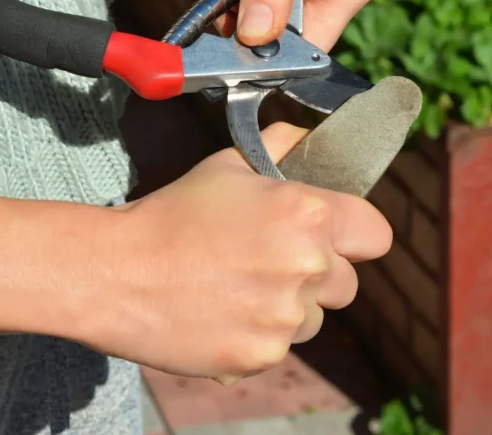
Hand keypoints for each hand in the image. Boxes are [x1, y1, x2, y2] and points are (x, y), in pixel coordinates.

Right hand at [77, 123, 391, 380]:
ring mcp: (286, 317)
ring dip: (289, 308)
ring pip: (315, 319)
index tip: (338, 237)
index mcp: (307, 214)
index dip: (356, 234)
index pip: (375, 234)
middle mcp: (308, 266)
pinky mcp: (263, 355)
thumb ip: (281, 148)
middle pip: (348, 283)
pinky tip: (222, 313)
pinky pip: (281, 347)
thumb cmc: (171, 215)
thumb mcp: (228, 166)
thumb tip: (309, 136)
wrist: (115, 272)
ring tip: (238, 288)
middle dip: (319, 275)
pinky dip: (258, 336)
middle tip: (270, 262)